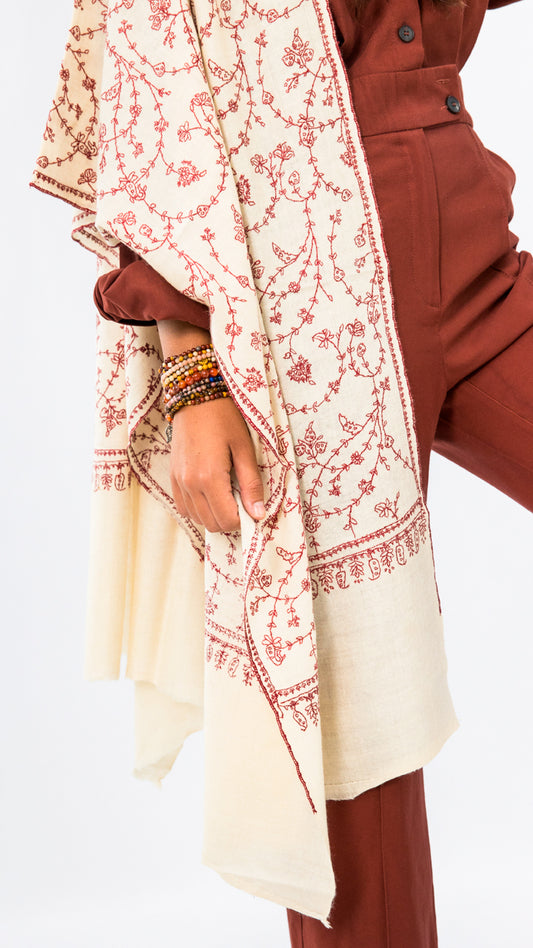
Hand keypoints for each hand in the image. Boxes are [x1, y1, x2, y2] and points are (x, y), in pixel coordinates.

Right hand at [169, 394, 265, 532]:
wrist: (195, 396)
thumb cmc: (224, 418)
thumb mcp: (244, 448)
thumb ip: (251, 484)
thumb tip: (259, 514)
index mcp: (209, 477)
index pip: (227, 519)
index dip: (243, 520)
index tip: (252, 507)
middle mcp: (190, 484)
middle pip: (212, 524)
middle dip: (230, 520)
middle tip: (242, 501)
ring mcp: (178, 481)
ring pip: (197, 518)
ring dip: (214, 515)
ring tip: (227, 496)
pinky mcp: (172, 477)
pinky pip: (184, 507)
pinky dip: (198, 509)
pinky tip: (210, 495)